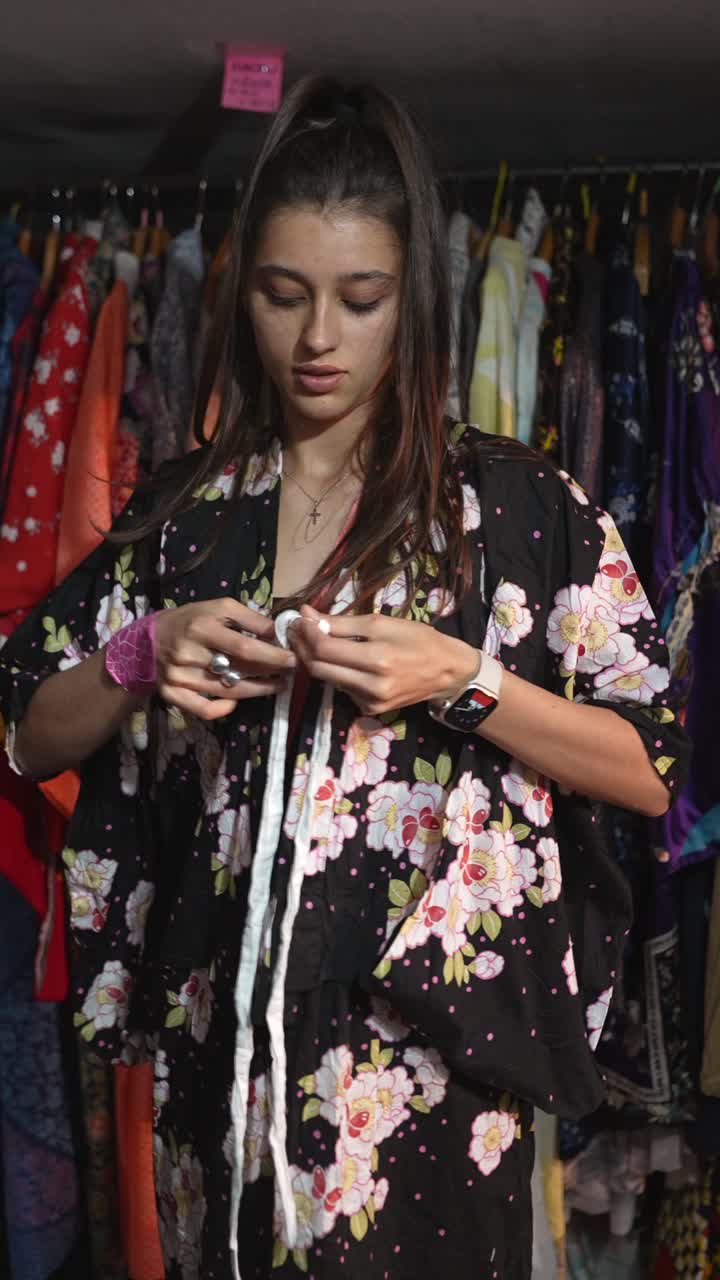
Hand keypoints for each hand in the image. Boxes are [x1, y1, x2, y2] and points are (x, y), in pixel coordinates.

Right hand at [154, 598, 295, 720]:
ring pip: (226, 692)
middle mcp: (189, 654)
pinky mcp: (172, 694)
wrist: (149, 639)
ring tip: (276, 686)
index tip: (292, 659)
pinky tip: (237, 702)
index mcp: (201, 628)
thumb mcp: (219, 608)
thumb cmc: (191, 620)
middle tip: (289, 673)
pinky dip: (223, 709)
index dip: (271, 656)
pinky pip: (203, 709)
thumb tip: (279, 632)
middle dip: (269, 673)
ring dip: (256, 691)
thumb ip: (250, 618)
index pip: (243, 647)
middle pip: (237, 671)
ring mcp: (179, 677)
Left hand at [288, 605, 479, 716]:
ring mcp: (370, 702)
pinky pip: (342, 689)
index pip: (325, 649)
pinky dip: (336, 673)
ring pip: (328, 679)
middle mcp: (372, 686)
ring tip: (313, 639)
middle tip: (297, 629)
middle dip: (303, 647)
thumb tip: (308, 615)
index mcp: (378, 659)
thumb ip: (342, 623)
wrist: (447, 671)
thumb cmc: (417, 639)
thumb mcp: (382, 623)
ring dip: (315, 659)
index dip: (306, 632)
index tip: (299, 617)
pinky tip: (342, 661)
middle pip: (319, 668)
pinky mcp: (370, 710)